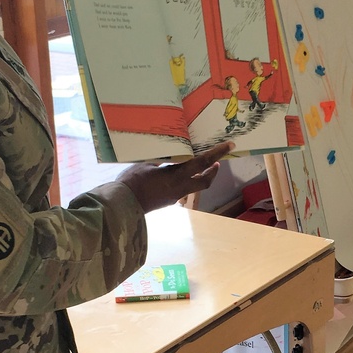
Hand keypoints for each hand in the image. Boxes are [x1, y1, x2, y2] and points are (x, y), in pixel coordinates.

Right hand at [117, 141, 231, 213]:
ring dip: (199, 176)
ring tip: (196, 166)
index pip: (202, 162)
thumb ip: (162, 160)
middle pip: (205, 181)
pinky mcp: (168, 201)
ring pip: (194, 186)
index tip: (229, 146)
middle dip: (213, 171)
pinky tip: (174, 174)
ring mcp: (175, 197)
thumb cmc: (132, 182)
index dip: (217, 153)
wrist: (123, 206)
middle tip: (217, 162)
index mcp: (176, 176)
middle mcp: (180, 188)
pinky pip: (181, 189)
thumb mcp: (147, 164)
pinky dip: (184, 181)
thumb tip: (169, 157)